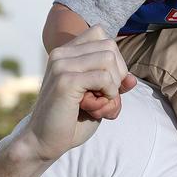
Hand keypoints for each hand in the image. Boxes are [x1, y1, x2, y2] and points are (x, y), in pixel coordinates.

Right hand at [20, 27, 136, 162]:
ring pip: (108, 59)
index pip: (102, 35)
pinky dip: (109, 94)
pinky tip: (97, 108)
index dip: (114, 59)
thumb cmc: (72, 120)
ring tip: (100, 103)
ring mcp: (61, 65)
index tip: (107, 83)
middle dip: (117, 74)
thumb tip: (132, 79)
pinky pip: (104, 78)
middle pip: (109, 46)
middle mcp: (61, 53)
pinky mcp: (65, 80)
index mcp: (67, 52)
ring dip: (113, 85)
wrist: (45, 142)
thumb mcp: (99, 98)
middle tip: (105, 97)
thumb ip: (115, 84)